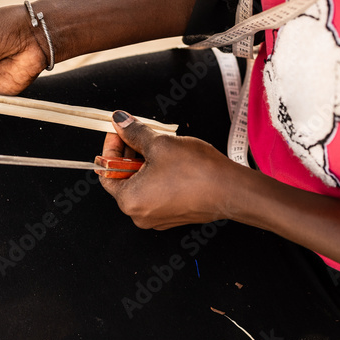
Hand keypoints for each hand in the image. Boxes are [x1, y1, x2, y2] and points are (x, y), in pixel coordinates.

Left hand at [99, 111, 243, 229]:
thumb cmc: (197, 172)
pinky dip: (158, 175)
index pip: (107, 171)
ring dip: (145, 163)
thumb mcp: (160, 144)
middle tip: (139, 134)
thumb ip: (135, 133)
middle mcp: (139, 214)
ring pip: (142, 184)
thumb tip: (120, 122)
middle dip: (130, 153)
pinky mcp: (173, 215)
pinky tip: (170, 160)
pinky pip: (156, 192)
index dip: (112, 148)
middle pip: (124, 178)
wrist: (232, 191)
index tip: (119, 131)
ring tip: (159, 145)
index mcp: (129, 200)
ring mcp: (157, 217)